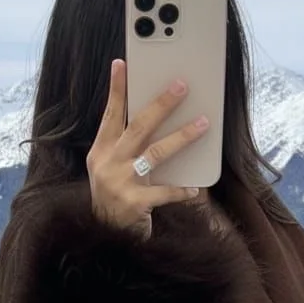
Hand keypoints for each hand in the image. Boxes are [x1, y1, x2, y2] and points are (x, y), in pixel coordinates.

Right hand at [86, 58, 209, 241]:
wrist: (106, 238)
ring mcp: (119, 184)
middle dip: (161, 104)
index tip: (121, 64)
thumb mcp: (111, 170)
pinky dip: (182, 190)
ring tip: (203, 124)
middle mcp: (107, 164)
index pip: (109, 115)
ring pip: (156, 153)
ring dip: (182, 137)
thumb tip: (155, 121)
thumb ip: (125, 148)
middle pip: (137, 127)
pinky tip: (196, 187)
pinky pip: (165, 192)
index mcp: (100, 152)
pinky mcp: (134, 204)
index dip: (116, 90)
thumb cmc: (116, 199)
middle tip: (181, 86)